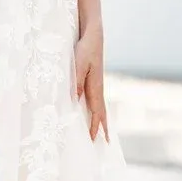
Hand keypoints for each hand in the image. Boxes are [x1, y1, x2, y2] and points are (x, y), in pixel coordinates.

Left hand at [74, 26, 108, 142]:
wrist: (93, 36)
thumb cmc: (85, 49)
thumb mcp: (78, 65)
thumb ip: (76, 82)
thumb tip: (75, 100)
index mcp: (95, 87)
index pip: (96, 112)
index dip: (95, 126)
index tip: (94, 140)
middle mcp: (98, 88)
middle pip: (102, 112)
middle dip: (103, 128)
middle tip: (106, 144)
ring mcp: (97, 84)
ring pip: (100, 107)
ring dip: (101, 120)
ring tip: (102, 133)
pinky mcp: (93, 80)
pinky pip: (96, 100)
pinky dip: (97, 110)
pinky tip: (92, 112)